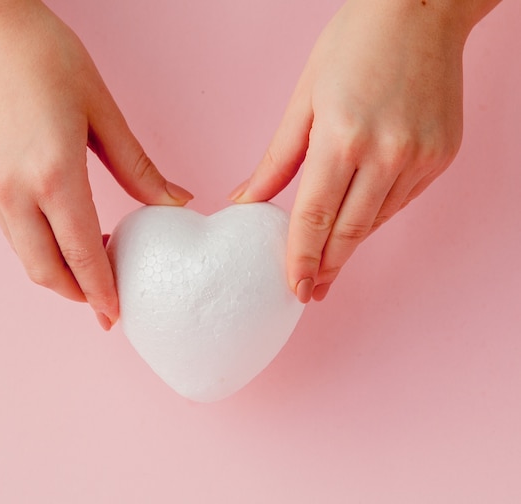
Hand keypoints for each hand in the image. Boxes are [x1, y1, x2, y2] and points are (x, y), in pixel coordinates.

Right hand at [0, 1, 192, 328]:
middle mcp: (16, 192)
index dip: (101, 291)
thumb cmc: (45, 58)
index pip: (81, 254)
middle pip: (46, 270)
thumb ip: (139, 169)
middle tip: (106, 301)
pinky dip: (41, 248)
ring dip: (59, 273)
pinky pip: (13, 234)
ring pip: (26, 257)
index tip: (116, 315)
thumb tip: (177, 202)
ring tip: (91, 267)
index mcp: (54, 175)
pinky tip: (64, 234)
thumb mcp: (103, 113)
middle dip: (78, 295)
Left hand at [229, 0, 473, 302]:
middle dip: (326, 267)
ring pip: (376, 221)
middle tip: (309, 292)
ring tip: (328, 260)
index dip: (301, 258)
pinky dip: (374, 216)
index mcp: (343, 137)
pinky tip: (358, 221)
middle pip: (349, 231)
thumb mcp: (304, 100)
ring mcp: (420, 157)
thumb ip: (276, 160)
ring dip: (349, 244)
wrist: (422, 10)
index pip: (315, 217)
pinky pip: (400, 203)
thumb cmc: (354, 46)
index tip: (294, 288)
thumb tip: (245, 200)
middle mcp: (387, 152)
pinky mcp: (441, 157)